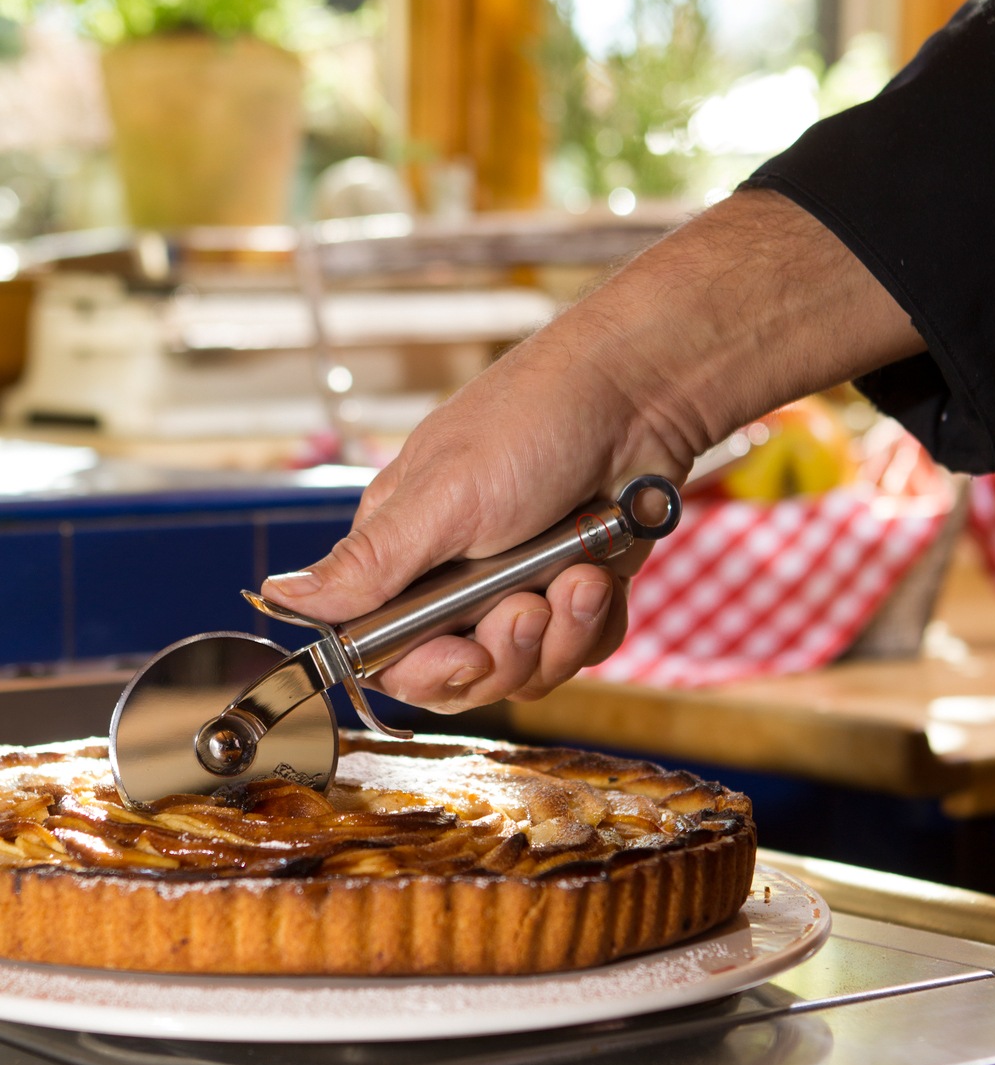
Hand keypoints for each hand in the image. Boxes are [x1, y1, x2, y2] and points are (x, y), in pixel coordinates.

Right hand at [263, 190, 922, 710]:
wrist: (647, 386)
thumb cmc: (533, 422)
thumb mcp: (439, 497)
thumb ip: (364, 566)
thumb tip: (278, 606)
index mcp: (407, 553)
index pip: (388, 656)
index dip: (426, 670)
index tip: (458, 646)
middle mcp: (462, 574)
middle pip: (466, 678)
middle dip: (507, 651)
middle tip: (533, 600)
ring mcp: (523, 583)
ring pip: (532, 672)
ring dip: (560, 632)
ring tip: (579, 569)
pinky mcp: (581, 587)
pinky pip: (584, 650)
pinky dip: (598, 622)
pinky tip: (606, 569)